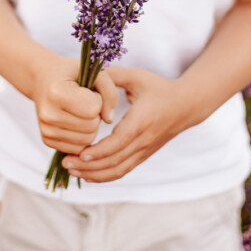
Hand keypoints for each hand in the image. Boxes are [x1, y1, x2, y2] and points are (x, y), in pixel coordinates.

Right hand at [32, 55, 118, 153]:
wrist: (42, 80)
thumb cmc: (71, 74)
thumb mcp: (93, 72)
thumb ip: (109, 92)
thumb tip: (109, 120)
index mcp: (56, 92)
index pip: (93, 109)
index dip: (98, 99)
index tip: (88, 90)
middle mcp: (48, 114)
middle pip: (92, 126)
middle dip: (95, 114)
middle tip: (84, 100)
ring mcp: (46, 130)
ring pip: (87, 140)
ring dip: (90, 126)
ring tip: (79, 110)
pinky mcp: (47, 140)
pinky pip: (78, 148)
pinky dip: (82, 136)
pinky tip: (74, 121)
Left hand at [62, 66, 197, 181]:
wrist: (186, 106)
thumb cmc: (159, 89)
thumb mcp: (137, 76)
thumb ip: (114, 75)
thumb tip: (90, 75)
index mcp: (142, 120)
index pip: (120, 141)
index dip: (100, 151)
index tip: (81, 153)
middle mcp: (144, 140)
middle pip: (115, 161)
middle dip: (89, 166)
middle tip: (65, 163)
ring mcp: (144, 150)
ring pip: (118, 170)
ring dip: (94, 174)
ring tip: (71, 170)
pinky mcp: (142, 155)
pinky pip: (123, 170)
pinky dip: (104, 176)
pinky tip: (86, 175)